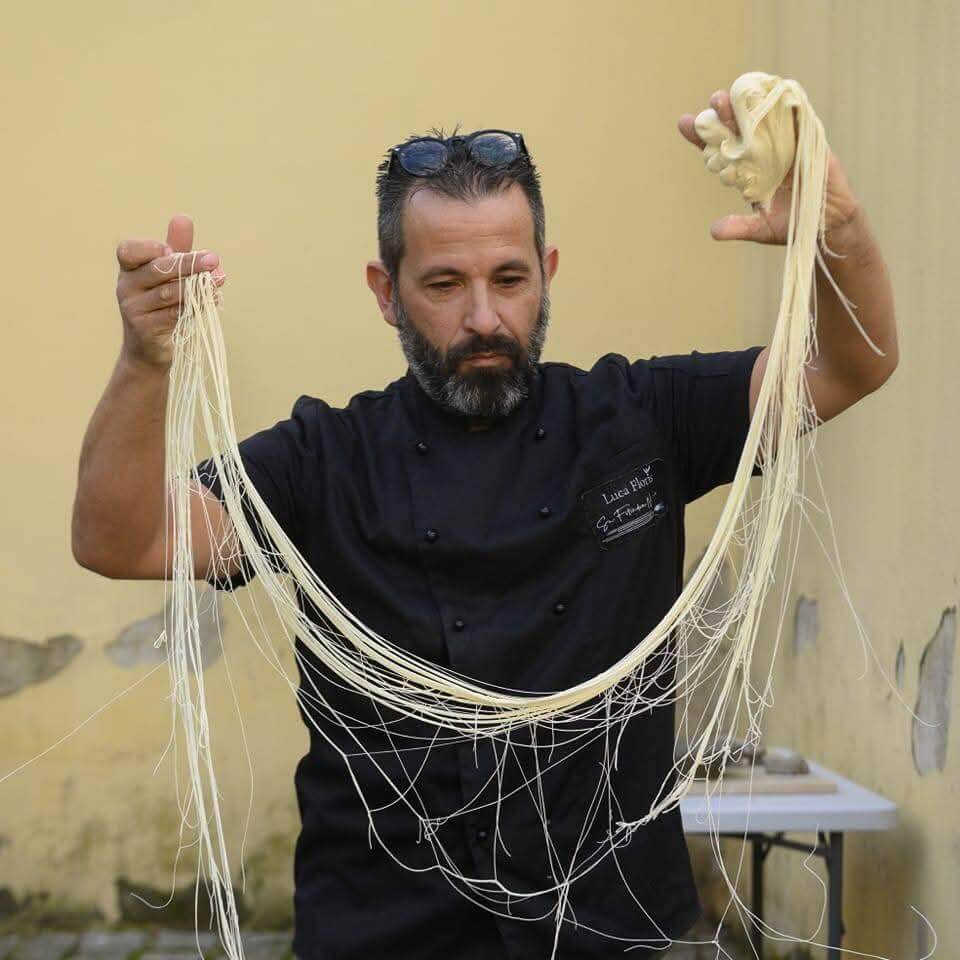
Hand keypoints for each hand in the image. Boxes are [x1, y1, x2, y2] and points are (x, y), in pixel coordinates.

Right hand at [115, 215, 225, 367]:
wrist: (150, 349)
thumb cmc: (160, 304)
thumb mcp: (167, 274)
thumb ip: (176, 248)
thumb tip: (183, 218)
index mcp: (129, 269)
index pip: (128, 251)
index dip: (148, 248)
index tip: (169, 249)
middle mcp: (126, 287)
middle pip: (158, 270)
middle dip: (188, 263)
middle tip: (213, 258)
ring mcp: (133, 310)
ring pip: (168, 293)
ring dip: (196, 285)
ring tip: (219, 278)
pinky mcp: (145, 329)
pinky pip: (173, 315)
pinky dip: (195, 306)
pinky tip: (213, 298)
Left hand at [677, 88, 861, 245]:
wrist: (828, 222)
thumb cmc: (791, 223)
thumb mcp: (761, 229)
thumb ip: (739, 227)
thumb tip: (714, 231)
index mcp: (744, 168)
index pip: (719, 148)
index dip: (702, 136)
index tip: (684, 122)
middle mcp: (761, 150)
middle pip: (738, 126)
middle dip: (724, 112)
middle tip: (714, 101)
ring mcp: (784, 142)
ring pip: (765, 117)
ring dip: (752, 103)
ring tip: (736, 95)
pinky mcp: (808, 139)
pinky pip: (798, 117)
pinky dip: (788, 104)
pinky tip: (775, 90)